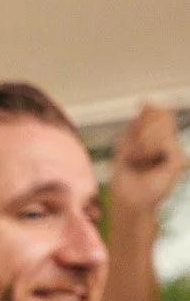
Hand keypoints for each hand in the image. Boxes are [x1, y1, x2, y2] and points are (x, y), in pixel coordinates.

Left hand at [108, 103, 184, 219]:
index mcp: (157, 135)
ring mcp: (174, 150)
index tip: (132, 135)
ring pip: (164, 125)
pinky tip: (144, 162)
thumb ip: (138, 122)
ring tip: (137, 158)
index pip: (159, 110)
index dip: (145, 116)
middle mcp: (169, 140)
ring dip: (143, 140)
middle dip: (142, 128)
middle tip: (133, 150)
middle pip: (163, 113)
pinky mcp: (177, 160)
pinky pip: (164, 141)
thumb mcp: (126, 143)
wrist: (127, 198)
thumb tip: (144, 101)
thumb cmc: (124, 174)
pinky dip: (148, 149)